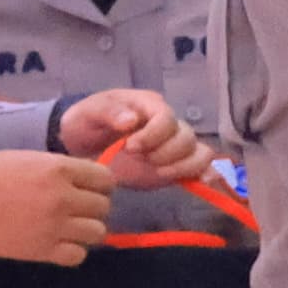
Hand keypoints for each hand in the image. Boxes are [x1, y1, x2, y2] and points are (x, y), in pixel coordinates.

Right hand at [0, 150, 116, 265]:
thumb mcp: (27, 158)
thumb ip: (57, 168)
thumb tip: (81, 178)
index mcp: (59, 169)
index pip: (105, 179)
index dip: (101, 185)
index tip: (90, 189)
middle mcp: (64, 197)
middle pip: (103, 206)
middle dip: (94, 207)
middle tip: (78, 210)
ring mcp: (56, 226)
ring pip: (97, 232)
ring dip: (87, 230)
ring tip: (71, 229)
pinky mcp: (43, 250)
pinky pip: (78, 255)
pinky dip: (74, 251)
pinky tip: (61, 244)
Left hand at [58, 87, 209, 184]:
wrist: (82, 144)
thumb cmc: (86, 122)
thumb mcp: (88, 112)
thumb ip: (108, 112)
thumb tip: (132, 120)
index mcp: (149, 105)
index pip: (167, 118)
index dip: (154, 135)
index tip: (130, 148)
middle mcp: (167, 124)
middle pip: (186, 137)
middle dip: (165, 153)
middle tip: (140, 160)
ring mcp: (173, 146)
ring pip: (198, 152)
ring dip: (182, 166)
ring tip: (157, 172)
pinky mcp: (174, 166)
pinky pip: (200, 166)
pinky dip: (205, 174)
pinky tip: (202, 183)